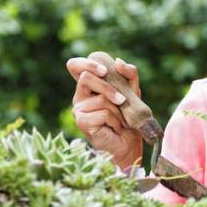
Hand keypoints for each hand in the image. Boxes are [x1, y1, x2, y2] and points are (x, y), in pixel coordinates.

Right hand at [66, 54, 142, 168]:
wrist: (128, 145)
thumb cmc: (128, 118)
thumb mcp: (132, 92)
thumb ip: (128, 74)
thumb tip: (118, 62)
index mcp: (88, 86)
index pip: (75, 66)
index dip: (86, 63)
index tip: (104, 71)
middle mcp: (80, 95)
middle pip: (86, 77)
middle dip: (108, 87)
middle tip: (122, 100)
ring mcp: (78, 109)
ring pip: (100, 98)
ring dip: (118, 110)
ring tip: (122, 121)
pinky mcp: (81, 122)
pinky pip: (103, 113)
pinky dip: (116, 121)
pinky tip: (116, 128)